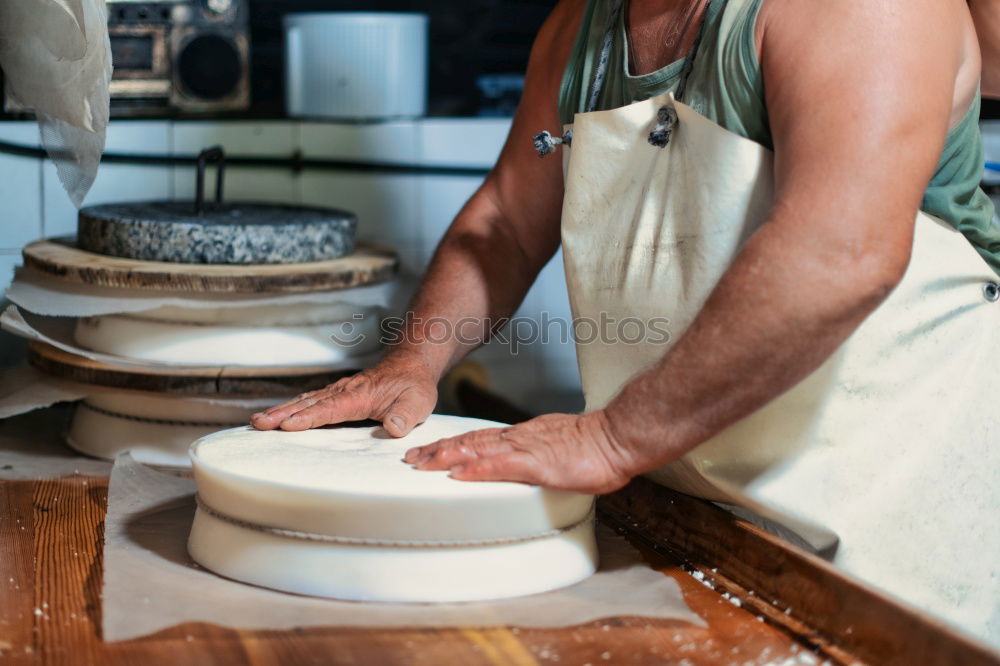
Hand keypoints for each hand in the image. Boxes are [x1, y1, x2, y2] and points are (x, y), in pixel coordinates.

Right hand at [250, 351, 437, 436]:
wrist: (411, 366)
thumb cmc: (413, 387)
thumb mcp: (418, 402)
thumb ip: (405, 415)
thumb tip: (395, 427)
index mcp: (359, 396)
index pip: (330, 409)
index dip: (308, 417)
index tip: (286, 425)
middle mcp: (344, 391)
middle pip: (309, 403)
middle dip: (282, 414)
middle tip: (258, 424)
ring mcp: (339, 391)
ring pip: (306, 401)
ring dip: (281, 411)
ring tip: (258, 422)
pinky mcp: (338, 395)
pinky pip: (311, 401)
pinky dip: (292, 408)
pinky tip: (278, 416)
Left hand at [402, 411, 637, 493]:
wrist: (619, 437)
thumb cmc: (597, 448)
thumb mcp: (559, 454)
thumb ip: (539, 460)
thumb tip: (526, 468)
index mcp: (524, 437)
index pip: (480, 439)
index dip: (453, 445)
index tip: (430, 451)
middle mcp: (519, 439)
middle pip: (470, 441)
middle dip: (439, 450)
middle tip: (411, 457)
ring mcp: (526, 449)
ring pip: (478, 449)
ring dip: (447, 456)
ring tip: (423, 463)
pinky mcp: (537, 463)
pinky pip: (500, 465)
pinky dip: (476, 468)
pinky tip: (458, 472)